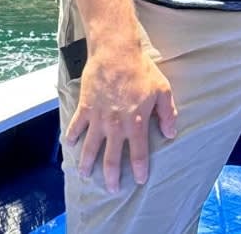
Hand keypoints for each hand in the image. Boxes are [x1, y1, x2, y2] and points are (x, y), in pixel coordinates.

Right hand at [64, 42, 178, 191]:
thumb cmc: (141, 69)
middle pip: (112, 159)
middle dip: (111, 177)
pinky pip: (76, 126)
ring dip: (87, 164)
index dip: (139, 170)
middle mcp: (115, 126)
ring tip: (86, 175)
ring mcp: (98, 118)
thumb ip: (167, 114)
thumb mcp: (162, 90)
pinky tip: (70, 144)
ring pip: (90, 148)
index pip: (139, 154)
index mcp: (136, 123)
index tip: (139, 180)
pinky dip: (71, 136)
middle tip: (112, 189)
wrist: (116, 51)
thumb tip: (170, 133)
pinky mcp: (85, 107)